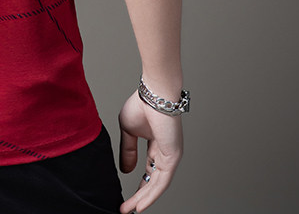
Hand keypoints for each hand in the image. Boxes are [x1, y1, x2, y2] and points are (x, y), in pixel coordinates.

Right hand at [117, 91, 182, 212]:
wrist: (153, 96)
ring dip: (143, 198)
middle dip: (140, 195)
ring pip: (157, 184)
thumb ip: (127, 151)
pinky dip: (151, 194)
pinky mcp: (173, 158)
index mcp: (155, 144)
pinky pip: (161, 181)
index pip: (148, 170)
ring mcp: (170, 156)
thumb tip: (125, 170)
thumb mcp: (128, 131)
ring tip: (131, 209)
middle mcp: (164, 152)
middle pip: (152, 180)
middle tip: (127, 207)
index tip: (128, 195)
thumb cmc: (141, 105)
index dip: (138, 183)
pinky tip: (141, 203)